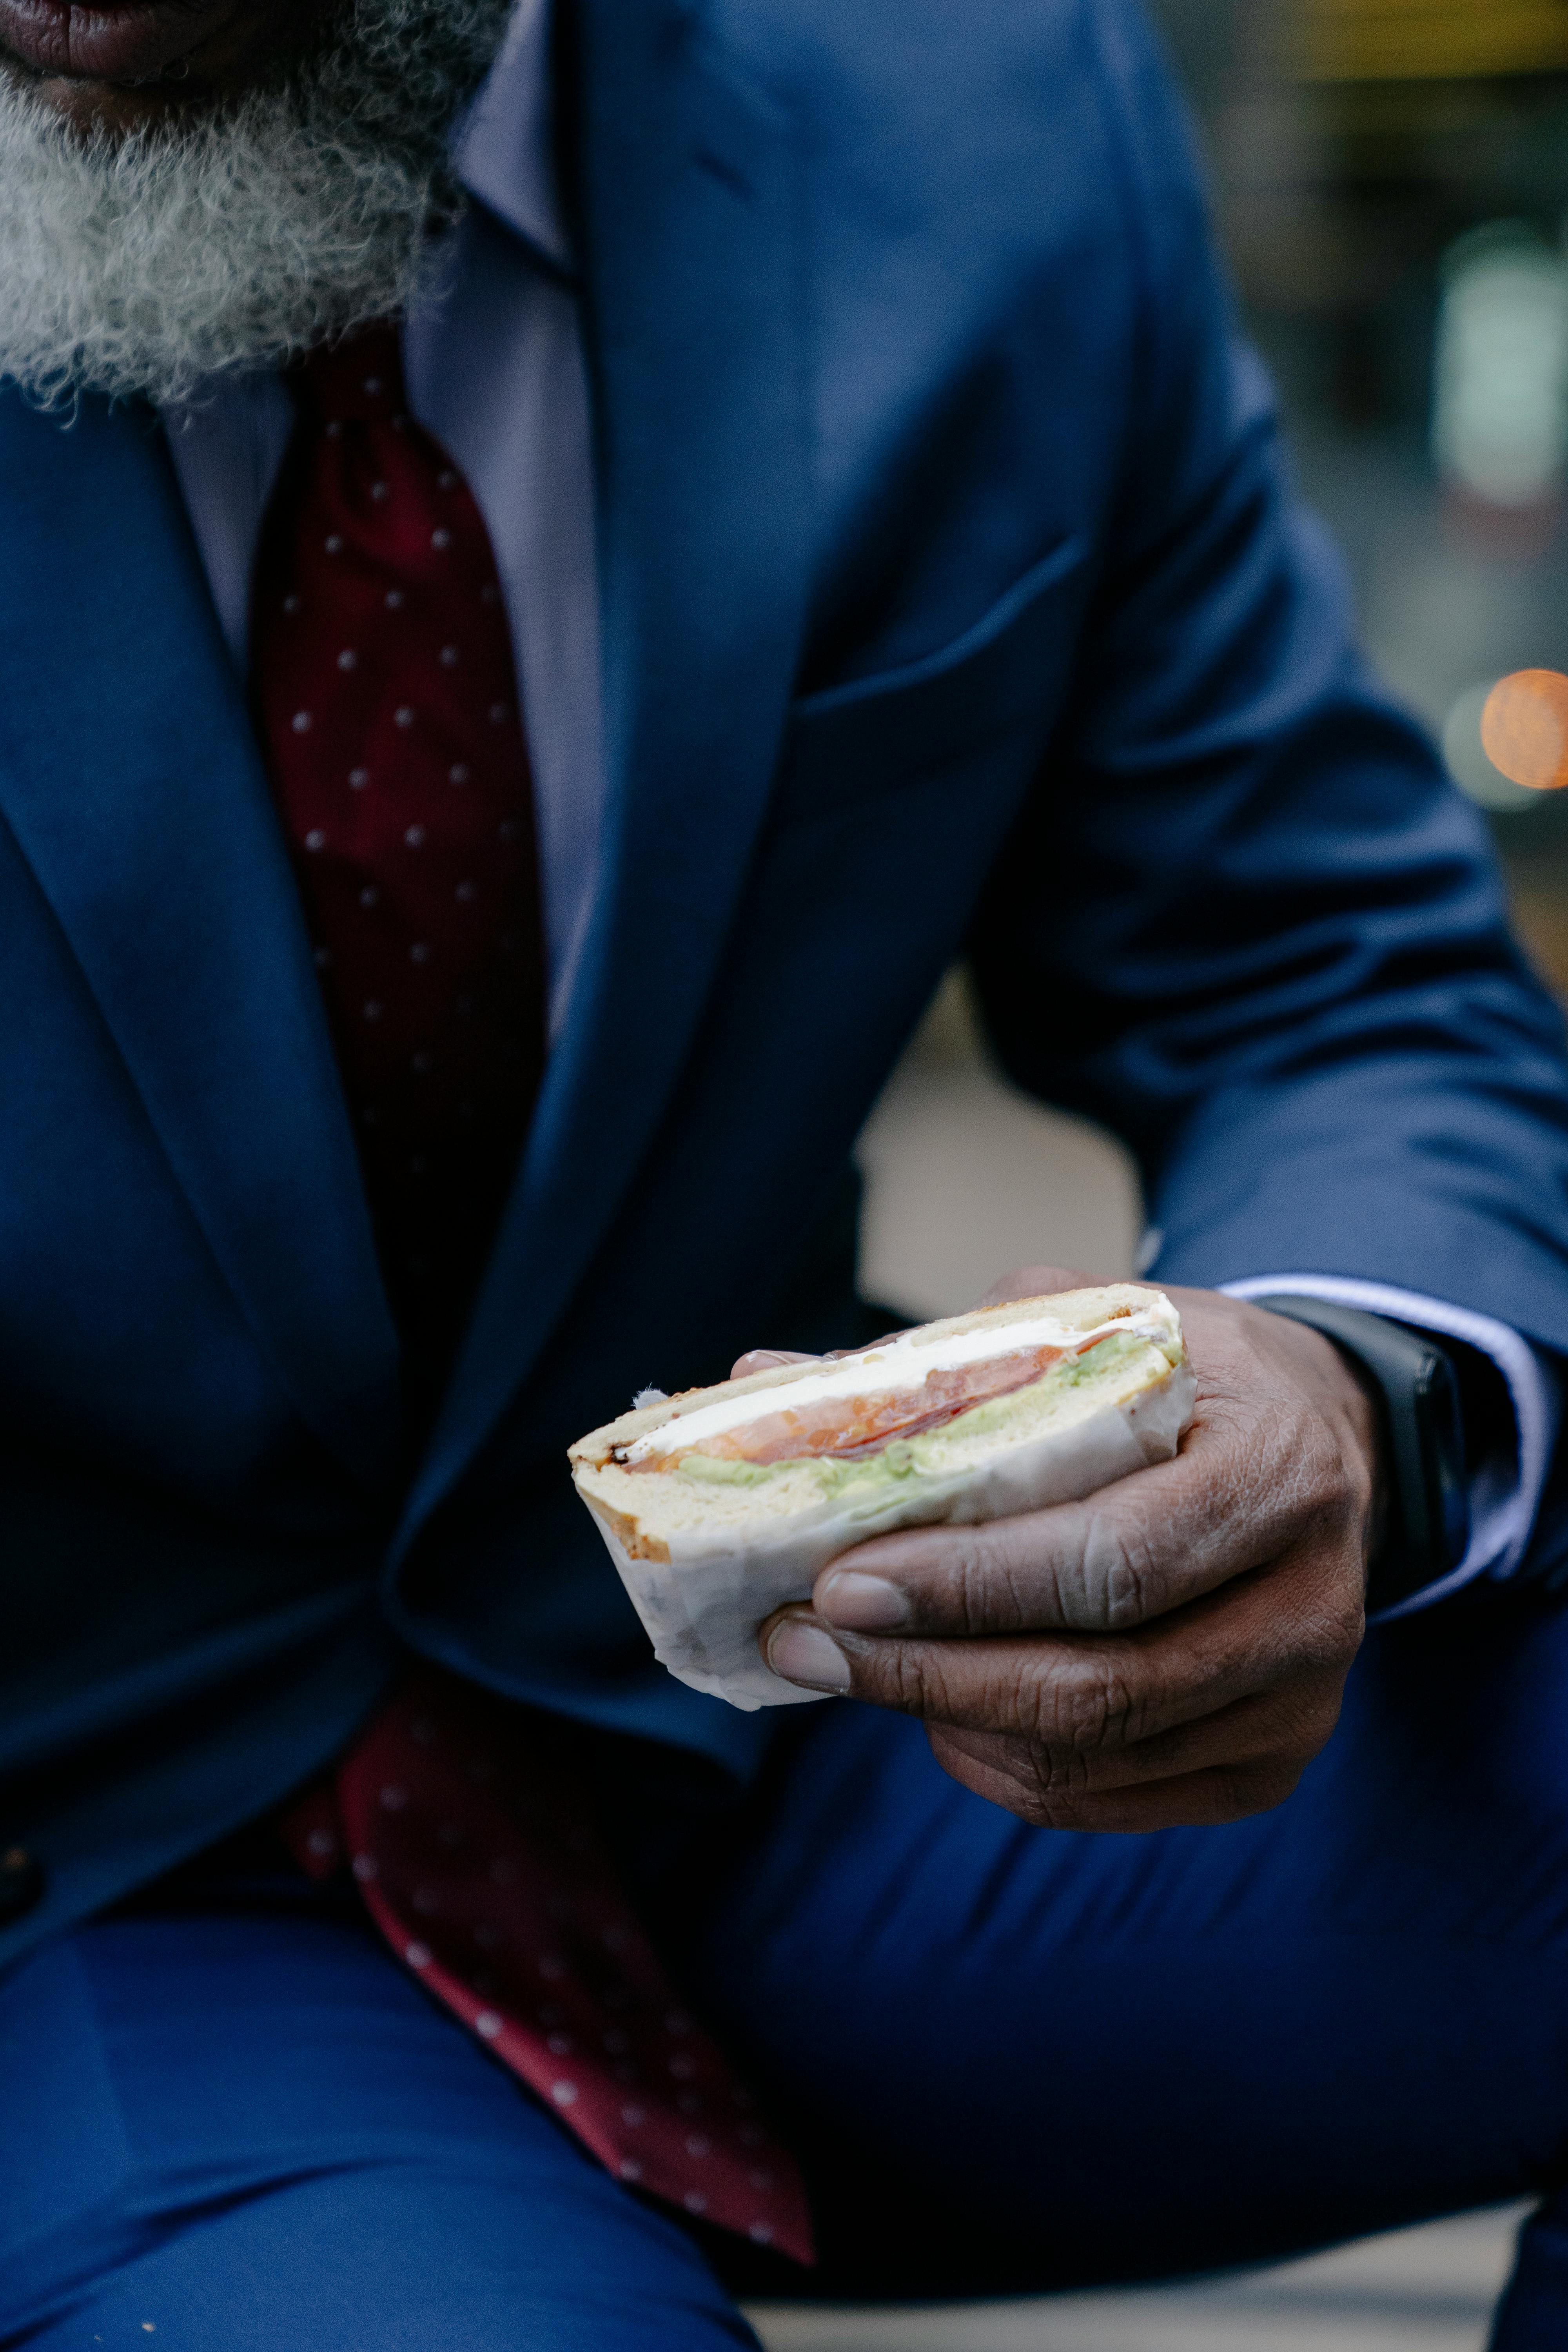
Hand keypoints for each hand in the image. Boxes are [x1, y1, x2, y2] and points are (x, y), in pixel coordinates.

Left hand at [748, 1268, 1377, 1831]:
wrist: (1320, 1443)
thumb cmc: (1183, 1374)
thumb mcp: (1087, 1328)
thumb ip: (943, 1361)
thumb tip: (761, 1374)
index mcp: (1279, 1468)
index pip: (1113, 1559)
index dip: (968, 1584)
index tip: (839, 1579)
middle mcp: (1314, 1601)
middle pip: (1098, 1682)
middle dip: (925, 1669)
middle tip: (801, 1640)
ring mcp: (1299, 1700)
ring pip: (1090, 1754)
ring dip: (946, 1717)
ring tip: (848, 1662)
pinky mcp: (1268, 1765)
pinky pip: (1105, 1798)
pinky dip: (999, 1763)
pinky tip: (937, 1706)